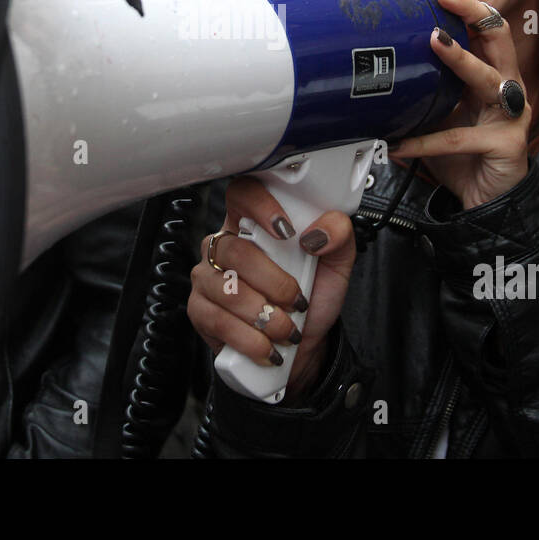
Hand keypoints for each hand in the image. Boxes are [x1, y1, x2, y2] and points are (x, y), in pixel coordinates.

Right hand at [188, 177, 354, 402]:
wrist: (301, 347)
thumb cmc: (312, 297)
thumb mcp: (336, 264)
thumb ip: (340, 236)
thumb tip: (319, 232)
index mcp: (253, 222)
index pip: (243, 193)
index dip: (259, 205)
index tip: (286, 231)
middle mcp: (224, 244)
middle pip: (236, 250)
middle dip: (274, 283)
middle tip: (297, 301)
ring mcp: (207, 276)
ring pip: (226, 288)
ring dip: (264, 316)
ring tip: (286, 330)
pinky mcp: (199, 309)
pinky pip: (217, 320)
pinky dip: (249, 339)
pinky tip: (267, 346)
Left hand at [390, 0, 530, 209]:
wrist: (485, 202)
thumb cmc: (464, 156)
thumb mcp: (442, 115)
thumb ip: (427, 91)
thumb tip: (383, 69)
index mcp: (493, 77)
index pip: (488, 32)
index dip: (469, 8)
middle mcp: (507, 89)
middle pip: (499, 38)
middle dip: (473, 13)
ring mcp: (512, 116)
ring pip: (488, 79)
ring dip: (460, 59)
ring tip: (434, 43)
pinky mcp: (506, 145)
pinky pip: (460, 137)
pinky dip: (425, 141)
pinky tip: (400, 144)